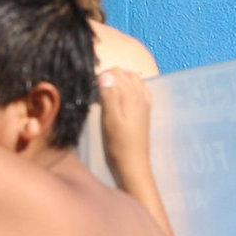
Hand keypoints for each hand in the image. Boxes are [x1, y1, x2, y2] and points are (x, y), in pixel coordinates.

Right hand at [98, 68, 153, 184]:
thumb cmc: (118, 142)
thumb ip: (109, 95)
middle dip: (110, 75)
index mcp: (132, 97)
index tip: (91, 87)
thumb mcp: (110, 119)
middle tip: (97, 89)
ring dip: (120, 79)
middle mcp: (141, 96)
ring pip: (134, 79)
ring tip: (107, 90)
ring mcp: (144, 102)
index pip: (116, 73)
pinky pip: (140, 88)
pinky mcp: (145, 109)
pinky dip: (130, 85)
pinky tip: (122, 94)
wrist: (133, 162)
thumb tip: (105, 75)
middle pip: (126, 73)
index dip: (101, 76)